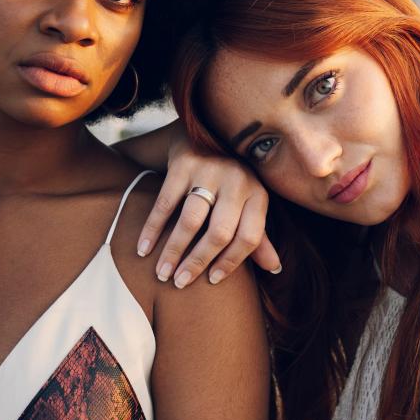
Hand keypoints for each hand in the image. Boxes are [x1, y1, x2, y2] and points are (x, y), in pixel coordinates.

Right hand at [136, 133, 280, 288]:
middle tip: (180, 282)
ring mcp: (210, 171)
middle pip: (219, 233)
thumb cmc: (230, 183)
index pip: (250, 237)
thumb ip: (260, 236)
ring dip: (174, 251)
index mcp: (258, 194)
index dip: (231, 262)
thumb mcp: (249, 204)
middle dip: (198, 262)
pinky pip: (165, 204)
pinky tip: (144, 250)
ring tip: (162, 273)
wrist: (205, 136)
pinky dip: (153, 229)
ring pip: (191, 221)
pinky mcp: (183, 164)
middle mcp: (237, 181)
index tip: (212, 280)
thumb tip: (275, 269)